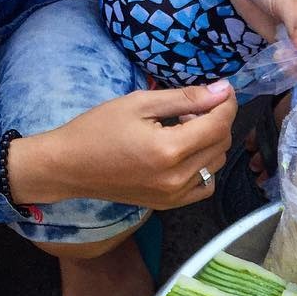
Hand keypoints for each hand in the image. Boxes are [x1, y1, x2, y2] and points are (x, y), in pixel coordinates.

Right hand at [7, 82, 237, 209]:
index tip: (223, 90)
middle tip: (190, 108)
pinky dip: (204, 166)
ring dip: (209, 141)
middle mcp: (177, 178)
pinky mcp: (170, 204)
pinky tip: (184, 153)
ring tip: (182, 128)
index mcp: (169, 150)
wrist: (69, 167)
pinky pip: (205, 185)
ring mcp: (175, 195)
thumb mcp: (140, 103)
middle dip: (217, 120)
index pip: (218, 125)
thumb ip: (185, 98)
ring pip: (216, 163)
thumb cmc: (98, 129)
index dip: (227, 104)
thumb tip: (222, 90)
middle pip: (221, 144)